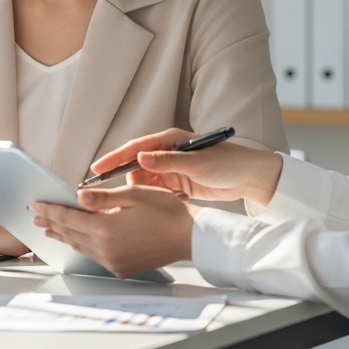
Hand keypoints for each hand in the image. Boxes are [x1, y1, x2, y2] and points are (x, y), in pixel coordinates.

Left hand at [30, 186, 193, 278]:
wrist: (189, 237)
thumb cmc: (166, 212)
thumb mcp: (133, 194)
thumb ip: (102, 197)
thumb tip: (77, 196)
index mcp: (106, 228)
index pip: (68, 218)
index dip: (50, 210)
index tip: (36, 204)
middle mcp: (106, 249)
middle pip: (70, 234)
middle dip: (51, 223)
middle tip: (35, 215)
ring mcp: (113, 262)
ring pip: (79, 246)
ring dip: (63, 235)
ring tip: (48, 228)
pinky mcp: (121, 268)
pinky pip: (93, 256)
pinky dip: (80, 245)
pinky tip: (76, 240)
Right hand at [90, 129, 283, 207]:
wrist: (252, 178)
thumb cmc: (228, 162)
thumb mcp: (197, 162)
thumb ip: (168, 160)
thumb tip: (140, 158)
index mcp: (168, 140)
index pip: (134, 148)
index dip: (113, 158)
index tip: (96, 169)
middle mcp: (166, 153)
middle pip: (135, 167)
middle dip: (126, 181)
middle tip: (114, 196)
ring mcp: (171, 169)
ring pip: (145, 183)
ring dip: (143, 194)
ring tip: (142, 203)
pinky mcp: (178, 184)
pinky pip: (158, 193)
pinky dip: (156, 200)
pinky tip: (159, 207)